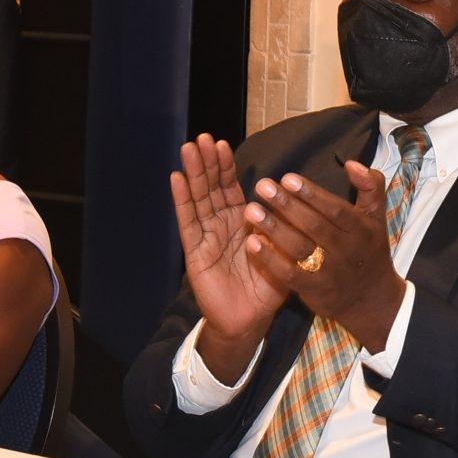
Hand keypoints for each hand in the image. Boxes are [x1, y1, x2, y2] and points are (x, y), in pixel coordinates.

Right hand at [170, 135, 286, 347]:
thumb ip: (277, 226)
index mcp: (241, 223)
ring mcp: (206, 237)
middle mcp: (221, 225)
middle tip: (202, 138)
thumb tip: (279, 197)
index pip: (231, 188)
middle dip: (207, 163)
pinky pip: (189, 223)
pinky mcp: (195, 252)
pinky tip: (177, 180)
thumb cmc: (266, 287)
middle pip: (211, 188)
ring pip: (198, 199)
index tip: (221, 143)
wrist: (250, 320)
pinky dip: (183, 200)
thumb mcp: (279, 251)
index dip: (225, 167)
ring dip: (193, 174)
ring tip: (188, 149)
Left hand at [243, 162, 405, 351]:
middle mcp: (346, 250)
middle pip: (313, 226)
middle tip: (262, 187)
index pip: (334, 209)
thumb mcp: (377, 217)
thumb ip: (371, 186)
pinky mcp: (314, 291)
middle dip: (286, 205)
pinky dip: (270, 259)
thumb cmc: (369, 250)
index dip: (310, 193)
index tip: (287, 178)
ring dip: (273, 229)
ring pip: (299, 248)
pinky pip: (289, 274)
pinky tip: (252, 243)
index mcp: (361, 229)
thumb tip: (352, 163)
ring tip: (251, 211)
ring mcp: (329, 272)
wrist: (371, 300)